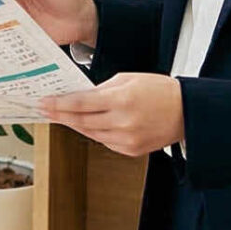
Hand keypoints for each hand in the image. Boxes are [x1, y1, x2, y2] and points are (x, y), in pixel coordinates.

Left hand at [40, 73, 184, 157]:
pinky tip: (87, 124)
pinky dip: (93, 132)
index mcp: (122, 100)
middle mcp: (123, 122)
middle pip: (81, 121)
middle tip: (44, 110)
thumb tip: (80, 96)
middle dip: (59, 115)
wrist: (187, 111)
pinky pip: (104, 141)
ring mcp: (127, 139)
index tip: (43, 102)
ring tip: (60, 116)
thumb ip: (102, 89)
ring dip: (73, 124)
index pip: (80, 104)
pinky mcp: (131, 150)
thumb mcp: (128, 79)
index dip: (58, 104)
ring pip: (90, 133)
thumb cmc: (160, 90)